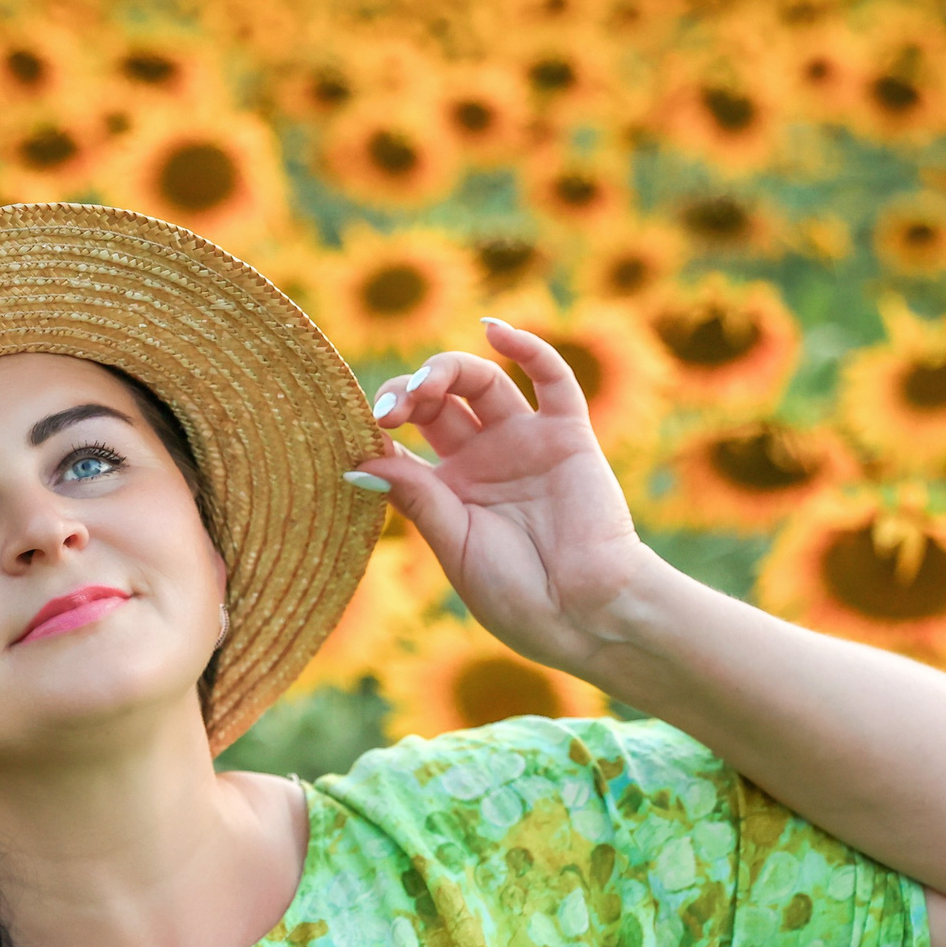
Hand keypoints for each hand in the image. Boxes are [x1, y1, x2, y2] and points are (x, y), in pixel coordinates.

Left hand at [355, 318, 659, 673]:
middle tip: (390, 410)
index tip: (364, 433)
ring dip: (447, 369)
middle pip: (437, 401)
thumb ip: (417, 498)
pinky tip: (494, 331)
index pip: (403, 439)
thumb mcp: (456, 546)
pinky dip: (527, 348)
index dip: (380, 426)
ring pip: (481, 381)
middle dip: (407, 393)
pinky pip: (552, 380)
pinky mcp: (567, 435)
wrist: (586, 615)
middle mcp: (483, 458)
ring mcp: (524, 442)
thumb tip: (359, 463)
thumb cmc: (517, 597)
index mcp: (449, 490)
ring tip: (424, 385)